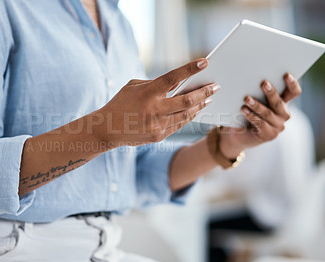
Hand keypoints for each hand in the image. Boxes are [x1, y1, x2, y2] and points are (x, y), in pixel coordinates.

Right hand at [93, 59, 219, 146]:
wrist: (107, 129)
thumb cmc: (121, 102)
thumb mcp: (135, 87)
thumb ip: (156, 84)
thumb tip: (179, 84)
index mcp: (147, 93)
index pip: (172, 78)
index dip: (190, 69)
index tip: (205, 62)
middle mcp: (154, 109)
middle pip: (187, 101)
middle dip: (205, 92)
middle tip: (216, 86)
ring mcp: (157, 125)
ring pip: (187, 114)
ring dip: (201, 105)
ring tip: (210, 97)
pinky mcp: (159, 136)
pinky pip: (179, 124)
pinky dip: (189, 115)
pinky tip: (196, 109)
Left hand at [219, 73, 301, 157]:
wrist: (238, 135)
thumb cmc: (246, 113)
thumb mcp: (253, 101)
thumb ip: (256, 92)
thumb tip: (250, 78)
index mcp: (283, 103)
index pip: (293, 92)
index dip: (292, 84)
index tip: (286, 75)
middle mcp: (283, 114)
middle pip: (279, 102)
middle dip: (271, 92)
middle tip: (263, 83)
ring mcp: (277, 126)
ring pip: (268, 113)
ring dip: (257, 105)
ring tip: (247, 99)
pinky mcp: (269, 135)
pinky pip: (260, 123)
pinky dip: (251, 116)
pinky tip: (244, 110)